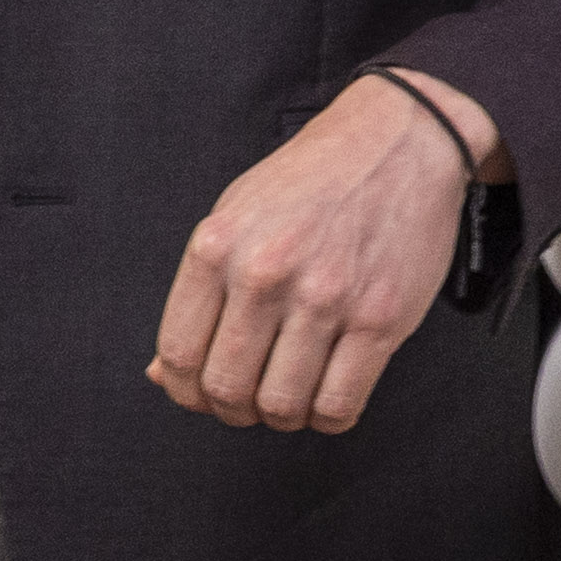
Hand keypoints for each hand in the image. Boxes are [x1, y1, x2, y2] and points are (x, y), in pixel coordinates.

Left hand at [154, 72, 485, 435]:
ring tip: (286, 400)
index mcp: (216, 248)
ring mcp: (325, 297)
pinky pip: (340, 402)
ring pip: (281, 404)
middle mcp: (265, 274)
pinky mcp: (381, 318)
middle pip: (225, 387)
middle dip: (230, 411)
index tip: (199, 395)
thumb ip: (197, 295)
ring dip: (278, 418)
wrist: (398, 142)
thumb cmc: (309, 183)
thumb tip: (162, 372)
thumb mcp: (233, 217)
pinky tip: (324, 400)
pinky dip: (326, 418)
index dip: (184, 391)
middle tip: (245, 404)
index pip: (178, 354)